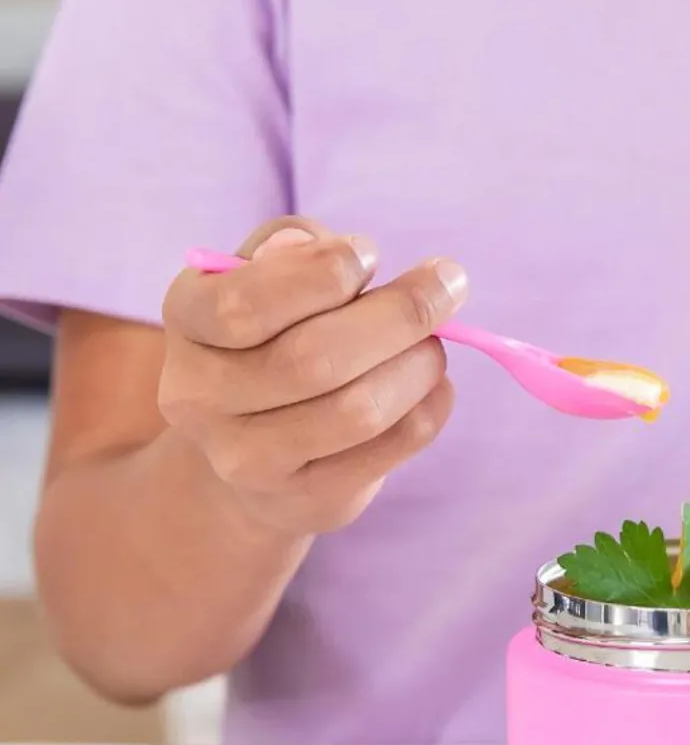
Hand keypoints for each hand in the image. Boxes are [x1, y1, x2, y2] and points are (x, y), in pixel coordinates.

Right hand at [159, 217, 467, 534]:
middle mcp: (200, 396)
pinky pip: (390, 447)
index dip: (324, 273)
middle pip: (315, 359)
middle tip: (448, 284)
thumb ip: (294, 246)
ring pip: (358, 411)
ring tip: (435, 342)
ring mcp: (248, 459)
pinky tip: (433, 383)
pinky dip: (431, 405)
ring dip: (420, 364)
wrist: (251, 450)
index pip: (246, 303)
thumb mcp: (266, 272)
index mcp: (188, 320)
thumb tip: (337, 251)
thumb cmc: (272, 333)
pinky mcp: (305, 498)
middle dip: (401, 313)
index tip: (371, 254)